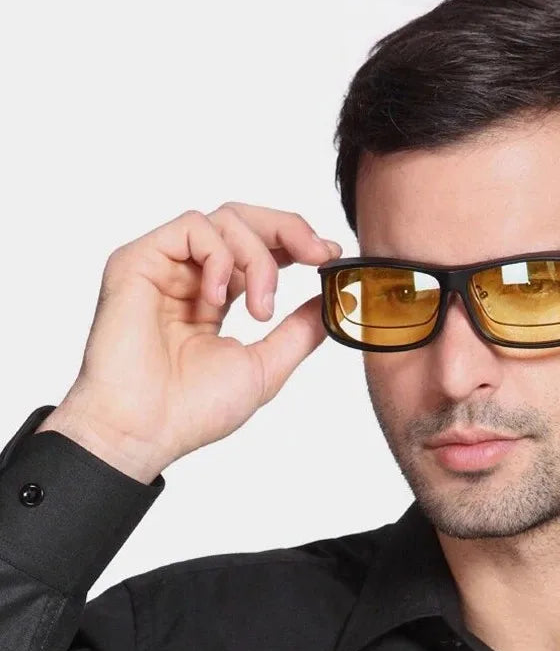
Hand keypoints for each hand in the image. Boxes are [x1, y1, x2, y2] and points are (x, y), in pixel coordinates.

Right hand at [36, 202, 340, 483]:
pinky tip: (220, 297)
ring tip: (261, 309)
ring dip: (258, 258)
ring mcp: (164, 266)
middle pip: (244, 220)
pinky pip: (192, 227)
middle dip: (290, 230)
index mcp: (216, 297)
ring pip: (224, 219)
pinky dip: (220, 256)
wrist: (144, 431)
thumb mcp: (265, 366)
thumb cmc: (192, 410)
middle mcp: (190, 275)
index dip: (296, 243)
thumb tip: (331, 301)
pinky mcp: (138, 260)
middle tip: (319, 254)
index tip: (332, 255)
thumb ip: (299, 331)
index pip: (259, 248)